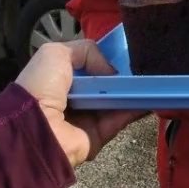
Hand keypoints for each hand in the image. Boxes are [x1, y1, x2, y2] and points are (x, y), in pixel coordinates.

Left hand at [15, 40, 147, 167]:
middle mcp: (73, 99)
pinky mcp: (98, 136)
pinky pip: (120, 120)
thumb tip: (111, 71)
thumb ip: (86, 51)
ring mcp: (86, 119)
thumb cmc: (41, 87)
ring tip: (152, 80)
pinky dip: (135, 109)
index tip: (125, 54)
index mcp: (59, 80)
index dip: (105, 60)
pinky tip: (150, 97)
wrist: (35, 128)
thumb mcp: (56, 54)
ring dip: (133, 91)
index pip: (88, 67)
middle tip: (143, 66)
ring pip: (116, 102)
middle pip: (105, 84)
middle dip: (123, 76)